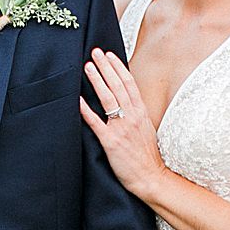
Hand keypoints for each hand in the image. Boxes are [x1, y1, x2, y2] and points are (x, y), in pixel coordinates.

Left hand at [79, 47, 166, 199]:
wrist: (151, 177)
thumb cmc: (147, 157)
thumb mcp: (146, 130)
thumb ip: (136, 115)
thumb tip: (126, 104)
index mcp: (141, 113)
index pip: (129, 84)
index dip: (118, 67)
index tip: (110, 55)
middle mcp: (132, 117)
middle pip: (118, 85)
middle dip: (106, 67)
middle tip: (95, 52)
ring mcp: (121, 128)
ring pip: (109, 98)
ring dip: (97, 80)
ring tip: (88, 67)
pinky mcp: (111, 141)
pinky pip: (96, 122)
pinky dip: (86, 110)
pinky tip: (78, 99)